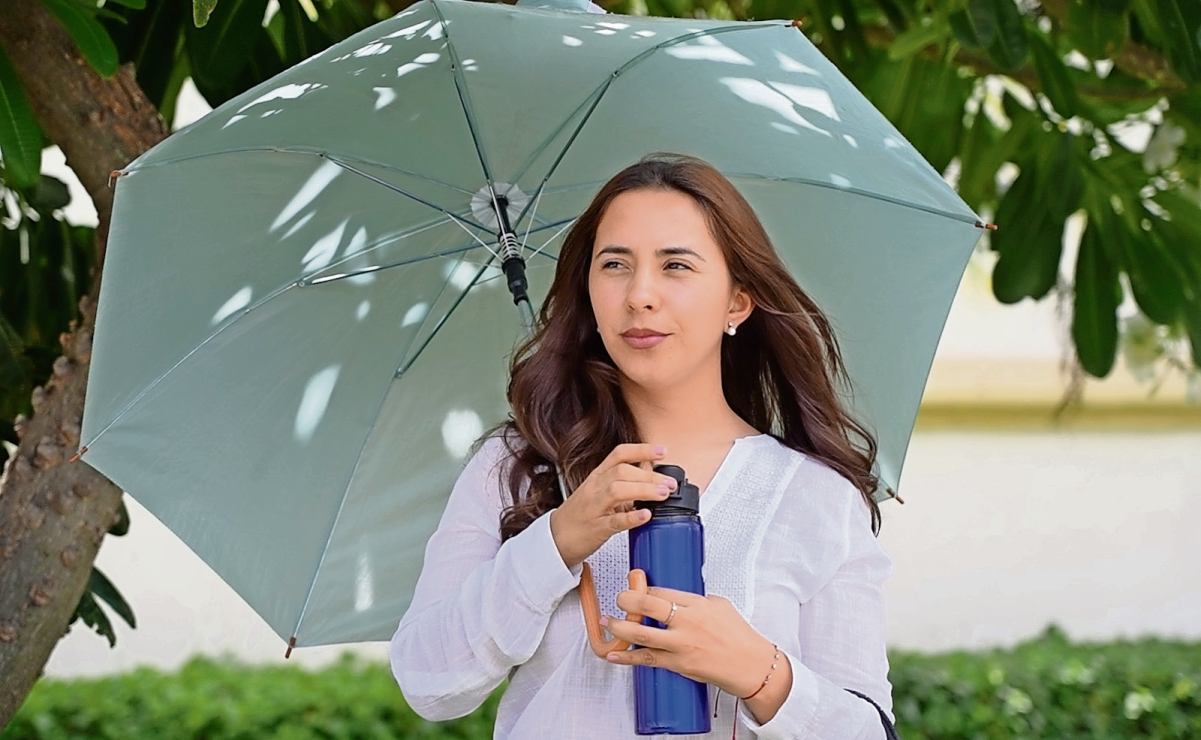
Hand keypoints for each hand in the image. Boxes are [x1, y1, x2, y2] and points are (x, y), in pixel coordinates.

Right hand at [549, 443, 678, 568]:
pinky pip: (614, 521)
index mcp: (597, 476)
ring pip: (618, 491)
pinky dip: (632, 518)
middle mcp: (595, 488)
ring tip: (663, 494)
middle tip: (671, 483)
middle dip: (650, 475)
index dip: (642, 450)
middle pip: (622, 471)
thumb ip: (622, 482)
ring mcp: (594, 508)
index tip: (663, 451)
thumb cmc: (579, 515)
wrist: (555, 538)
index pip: (619, 454)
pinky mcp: (596, 529)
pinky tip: (646, 515)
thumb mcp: (598, 491)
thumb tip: (650, 472)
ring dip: (644, 490)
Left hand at [600, 585, 777, 698]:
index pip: (662, 591)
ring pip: (641, 633)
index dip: (643, 588)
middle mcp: (687, 622)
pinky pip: (646, 660)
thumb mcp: (720, 606)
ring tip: (607, 621)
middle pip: (648, 605)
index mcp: (697, 605)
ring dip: (619, 627)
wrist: (750, 666)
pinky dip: (627, 657)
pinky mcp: (678, 664)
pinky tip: (613, 654)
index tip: (635, 586)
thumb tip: (676, 598)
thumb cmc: (739, 637)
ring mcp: (680, 645)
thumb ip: (696, 601)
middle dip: (626, 599)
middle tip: (619, 598)